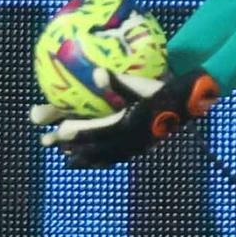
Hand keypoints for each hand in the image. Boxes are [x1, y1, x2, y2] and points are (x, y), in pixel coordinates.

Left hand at [33, 69, 219, 167]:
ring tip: (67, 161)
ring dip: (83, 158)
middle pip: (94, 146)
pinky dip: (101, 162)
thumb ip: (117, 82)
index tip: (59, 132)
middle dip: (72, 147)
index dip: (76, 132)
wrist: (184, 105)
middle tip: (51, 144)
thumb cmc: (160, 91)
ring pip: (103, 157)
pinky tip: (94, 163)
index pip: (96, 130)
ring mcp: (132, 148)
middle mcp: (126, 140)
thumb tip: (97, 73)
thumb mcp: (139, 85)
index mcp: (125, 124)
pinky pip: (115, 159)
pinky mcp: (138, 150)